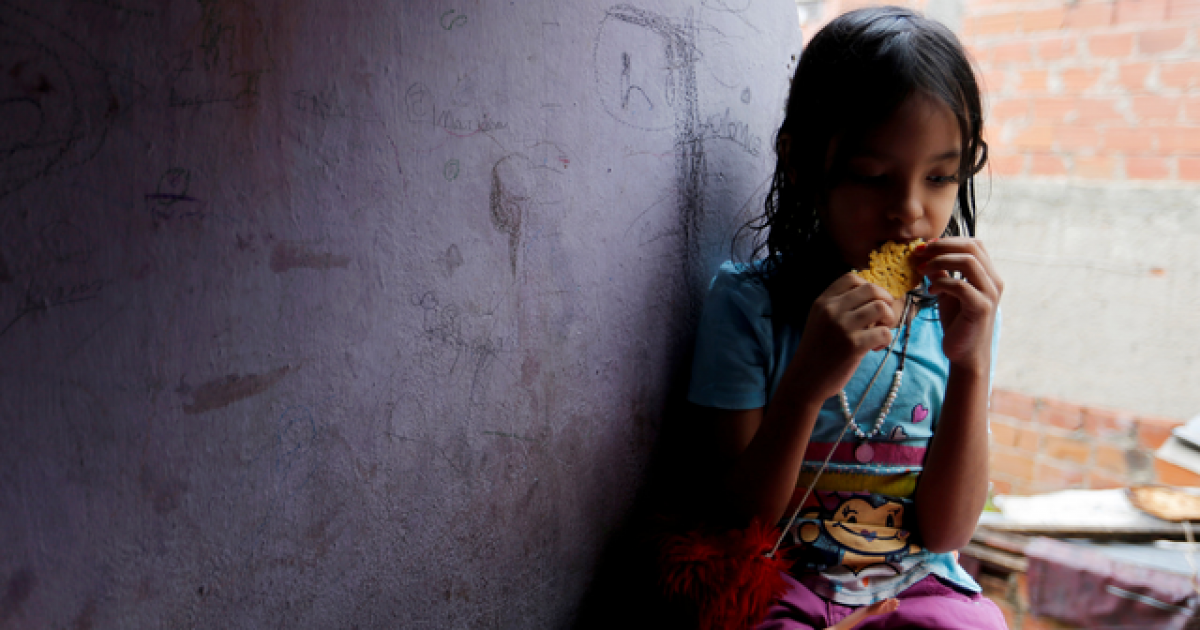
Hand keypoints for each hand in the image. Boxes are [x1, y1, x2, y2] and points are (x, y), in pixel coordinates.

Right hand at [791, 273, 899, 401]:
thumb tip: (874, 297)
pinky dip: (886, 339)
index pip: (852, 278)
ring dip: (888, 319)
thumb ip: (838, 306)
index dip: (868, 286)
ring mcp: (842, 326)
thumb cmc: (816, 351)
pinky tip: (875, 348)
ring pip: (881, 307)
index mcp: (822, 302)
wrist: (805, 380)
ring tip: (880, 332)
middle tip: (884, 317)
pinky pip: (884, 332)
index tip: (872, 301)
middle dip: (885, 301)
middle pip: (871, 289)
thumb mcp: (819, 321)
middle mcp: (832, 310)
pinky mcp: (854, 345)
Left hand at [909, 237, 1003, 368]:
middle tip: (918, 253)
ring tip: (921, 270)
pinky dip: (941, 283)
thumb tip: (925, 254)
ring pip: (968, 262)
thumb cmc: (957, 322)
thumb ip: (941, 272)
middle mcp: (993, 281)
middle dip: (941, 246)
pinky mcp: (981, 308)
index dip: (948, 241)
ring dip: (940, 262)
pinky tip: (930, 291)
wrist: (964, 353)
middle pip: (971, 248)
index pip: (974, 244)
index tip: (925, 247)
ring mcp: (990, 294)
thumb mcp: (947, 292)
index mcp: (988, 274)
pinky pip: (961, 286)